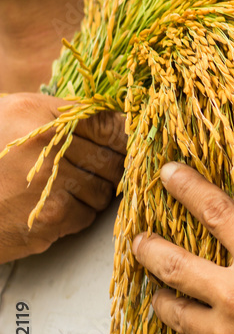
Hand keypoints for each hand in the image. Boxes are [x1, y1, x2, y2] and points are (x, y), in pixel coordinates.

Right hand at [0, 93, 125, 263]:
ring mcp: (49, 184)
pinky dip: (77, 214)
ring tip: (66, 189)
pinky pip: (87, 215)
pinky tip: (52, 208)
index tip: (122, 145)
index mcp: (35, 115)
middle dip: (109, 168)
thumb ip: (59, 118)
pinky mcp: (50, 218)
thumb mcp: (10, 119)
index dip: (120, 138)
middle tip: (94, 172)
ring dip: (92, 193)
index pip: (106, 124)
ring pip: (102, 190)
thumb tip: (117, 126)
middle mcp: (45, 146)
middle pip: (111, 159)